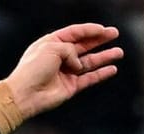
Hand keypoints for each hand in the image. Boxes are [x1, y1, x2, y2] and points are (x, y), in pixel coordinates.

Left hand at [2, 24, 123, 118]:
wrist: (24, 95)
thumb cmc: (33, 68)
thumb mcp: (52, 48)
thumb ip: (70, 50)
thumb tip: (79, 64)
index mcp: (51, 44)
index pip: (74, 33)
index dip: (89, 30)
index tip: (103, 29)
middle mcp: (59, 57)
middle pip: (83, 46)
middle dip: (100, 40)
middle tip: (115, 34)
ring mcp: (65, 73)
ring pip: (89, 62)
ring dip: (104, 57)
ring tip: (119, 52)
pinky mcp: (70, 87)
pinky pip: (89, 79)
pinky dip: (100, 74)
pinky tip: (112, 69)